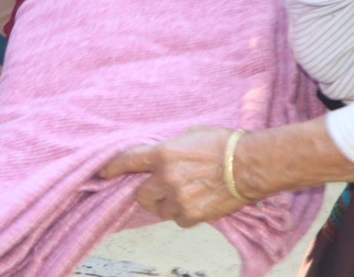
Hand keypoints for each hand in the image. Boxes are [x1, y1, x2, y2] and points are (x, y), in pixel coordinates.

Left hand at [97, 126, 247, 227]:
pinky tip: (199, 202)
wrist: (250, 165)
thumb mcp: (193, 133)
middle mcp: (166, 178)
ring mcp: (178, 199)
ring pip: (160, 210)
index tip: (103, 173)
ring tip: (186, 194)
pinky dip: (185, 214)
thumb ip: (173, 146)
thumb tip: (166, 154)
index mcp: (164, 154)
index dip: (112, 168)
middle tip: (162, 188)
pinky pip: (179, 220)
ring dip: (168, 204)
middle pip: (141, 195)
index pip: (128, 162)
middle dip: (148, 192)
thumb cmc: (226, 144)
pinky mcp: (192, 216)